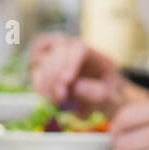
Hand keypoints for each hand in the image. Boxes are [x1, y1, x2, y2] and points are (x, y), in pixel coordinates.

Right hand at [29, 33, 144, 115]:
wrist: (99, 100)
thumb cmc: (108, 97)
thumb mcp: (112, 99)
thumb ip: (100, 94)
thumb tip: (77, 87)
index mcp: (94, 54)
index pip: (79, 48)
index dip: (70, 62)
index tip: (67, 81)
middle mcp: (74, 50)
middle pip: (58, 49)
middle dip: (56, 73)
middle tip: (61, 97)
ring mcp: (58, 56)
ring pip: (43, 57)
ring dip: (46, 81)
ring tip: (57, 101)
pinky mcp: (46, 68)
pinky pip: (36, 70)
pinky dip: (39, 84)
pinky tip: (48, 98)